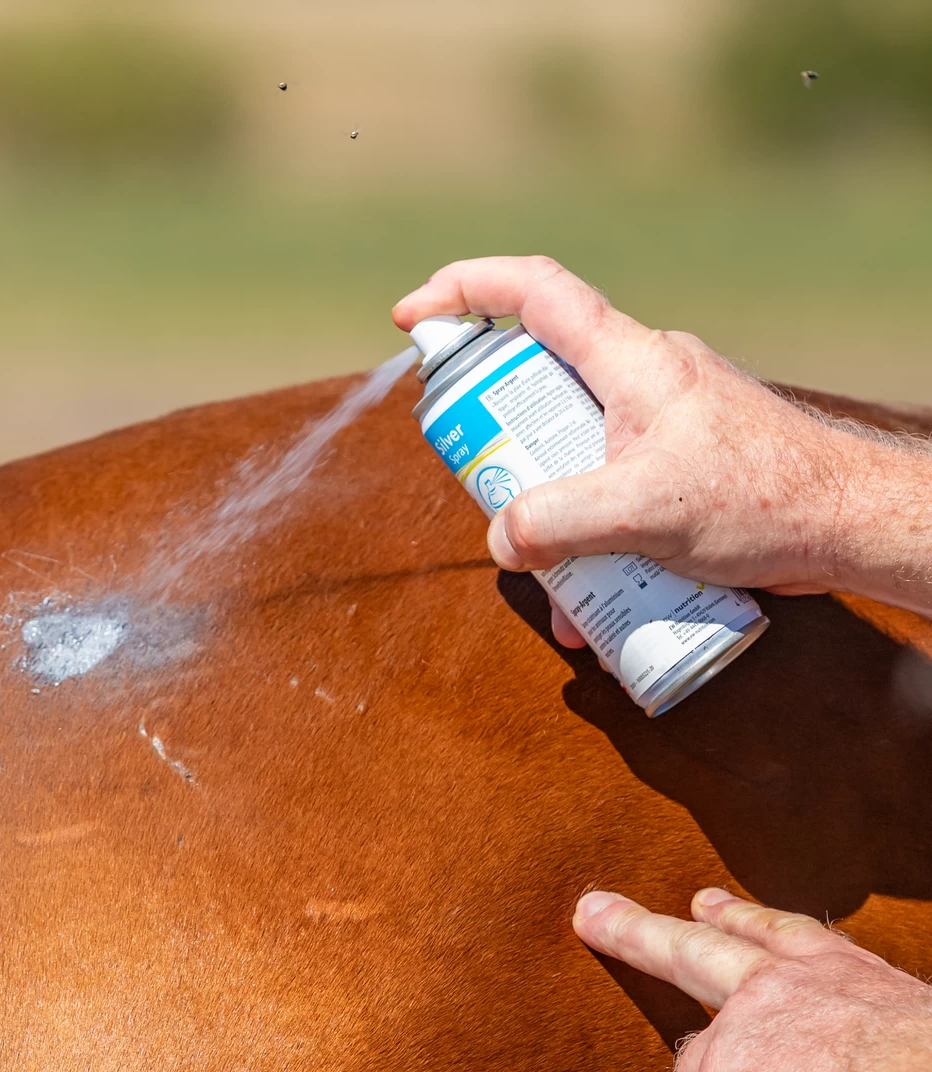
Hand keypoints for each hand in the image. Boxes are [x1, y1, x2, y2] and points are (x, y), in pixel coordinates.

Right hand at [394, 256, 931, 646]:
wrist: (846, 524)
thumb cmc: (761, 499)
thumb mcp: (642, 511)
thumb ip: (555, 522)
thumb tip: (501, 540)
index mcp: (628, 360)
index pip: (533, 291)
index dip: (463, 290)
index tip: (411, 318)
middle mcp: (639, 377)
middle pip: (537, 376)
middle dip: (495, 433)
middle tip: (479, 481)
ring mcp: (657, 419)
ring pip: (569, 443)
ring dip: (544, 502)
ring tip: (548, 569)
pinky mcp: (675, 460)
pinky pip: (605, 481)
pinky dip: (586, 531)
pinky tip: (593, 595)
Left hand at [572, 887, 931, 1071]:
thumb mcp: (912, 1038)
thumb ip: (875, 1049)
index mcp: (842, 974)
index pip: (782, 936)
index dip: (744, 922)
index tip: (708, 906)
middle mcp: (785, 983)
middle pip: (697, 948)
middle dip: (639, 933)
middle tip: (597, 915)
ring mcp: (742, 1026)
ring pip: (690, 1054)